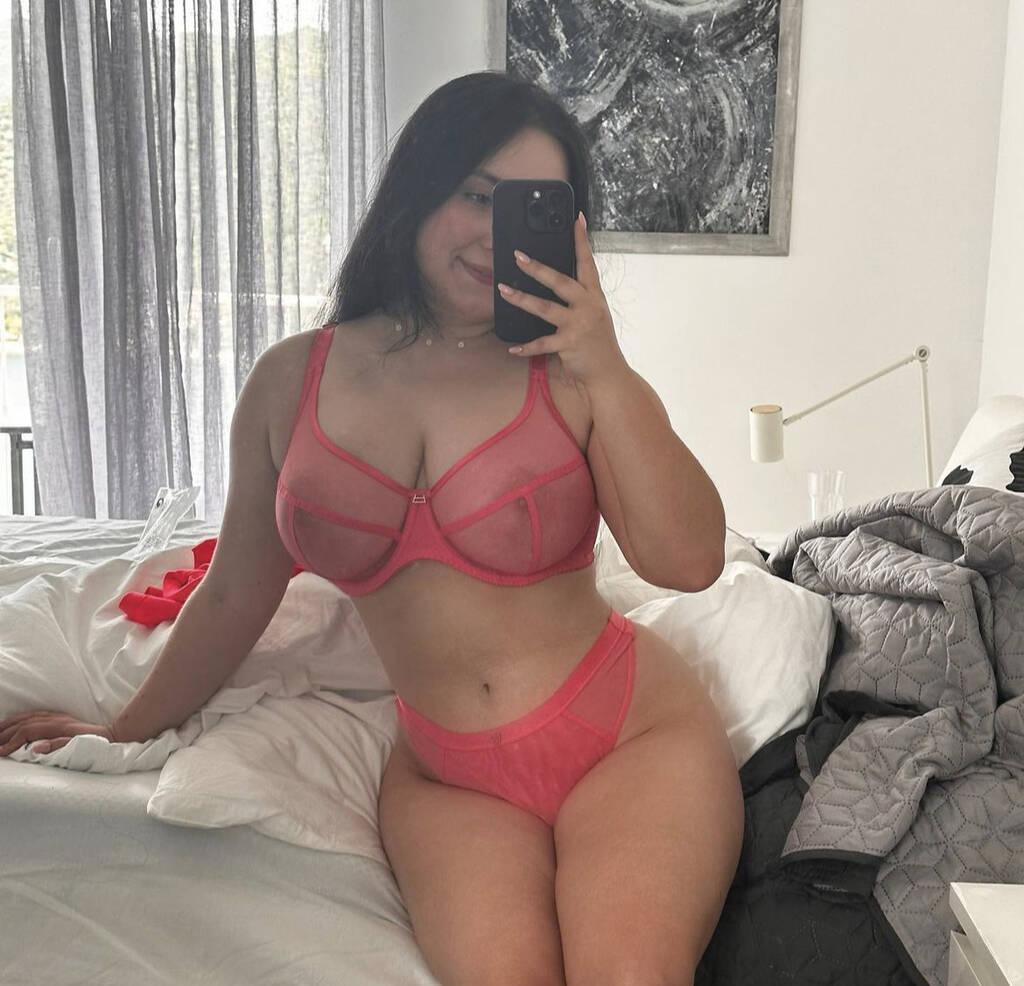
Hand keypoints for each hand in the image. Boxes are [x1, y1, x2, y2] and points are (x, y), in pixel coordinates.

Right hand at [0, 711, 113, 756]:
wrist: (112, 734)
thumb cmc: (95, 744)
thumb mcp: (77, 748)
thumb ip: (55, 747)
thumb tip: (35, 748)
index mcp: (57, 727)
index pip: (27, 732)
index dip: (10, 742)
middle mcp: (55, 719)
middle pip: (23, 723)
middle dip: (4, 733)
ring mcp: (57, 716)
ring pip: (27, 717)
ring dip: (9, 724)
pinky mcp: (60, 717)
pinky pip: (34, 715)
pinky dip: (20, 719)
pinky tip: (14, 723)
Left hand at [497, 211, 628, 388]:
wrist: (609, 373)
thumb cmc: (599, 344)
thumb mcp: (595, 315)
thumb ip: (580, 299)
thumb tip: (557, 283)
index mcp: (594, 296)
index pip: (587, 263)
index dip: (581, 240)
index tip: (575, 219)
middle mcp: (587, 306)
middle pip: (560, 281)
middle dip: (537, 268)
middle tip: (518, 256)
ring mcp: (578, 325)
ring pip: (544, 308)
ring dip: (521, 298)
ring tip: (503, 290)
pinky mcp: (569, 344)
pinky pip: (542, 344)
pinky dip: (526, 347)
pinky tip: (513, 348)